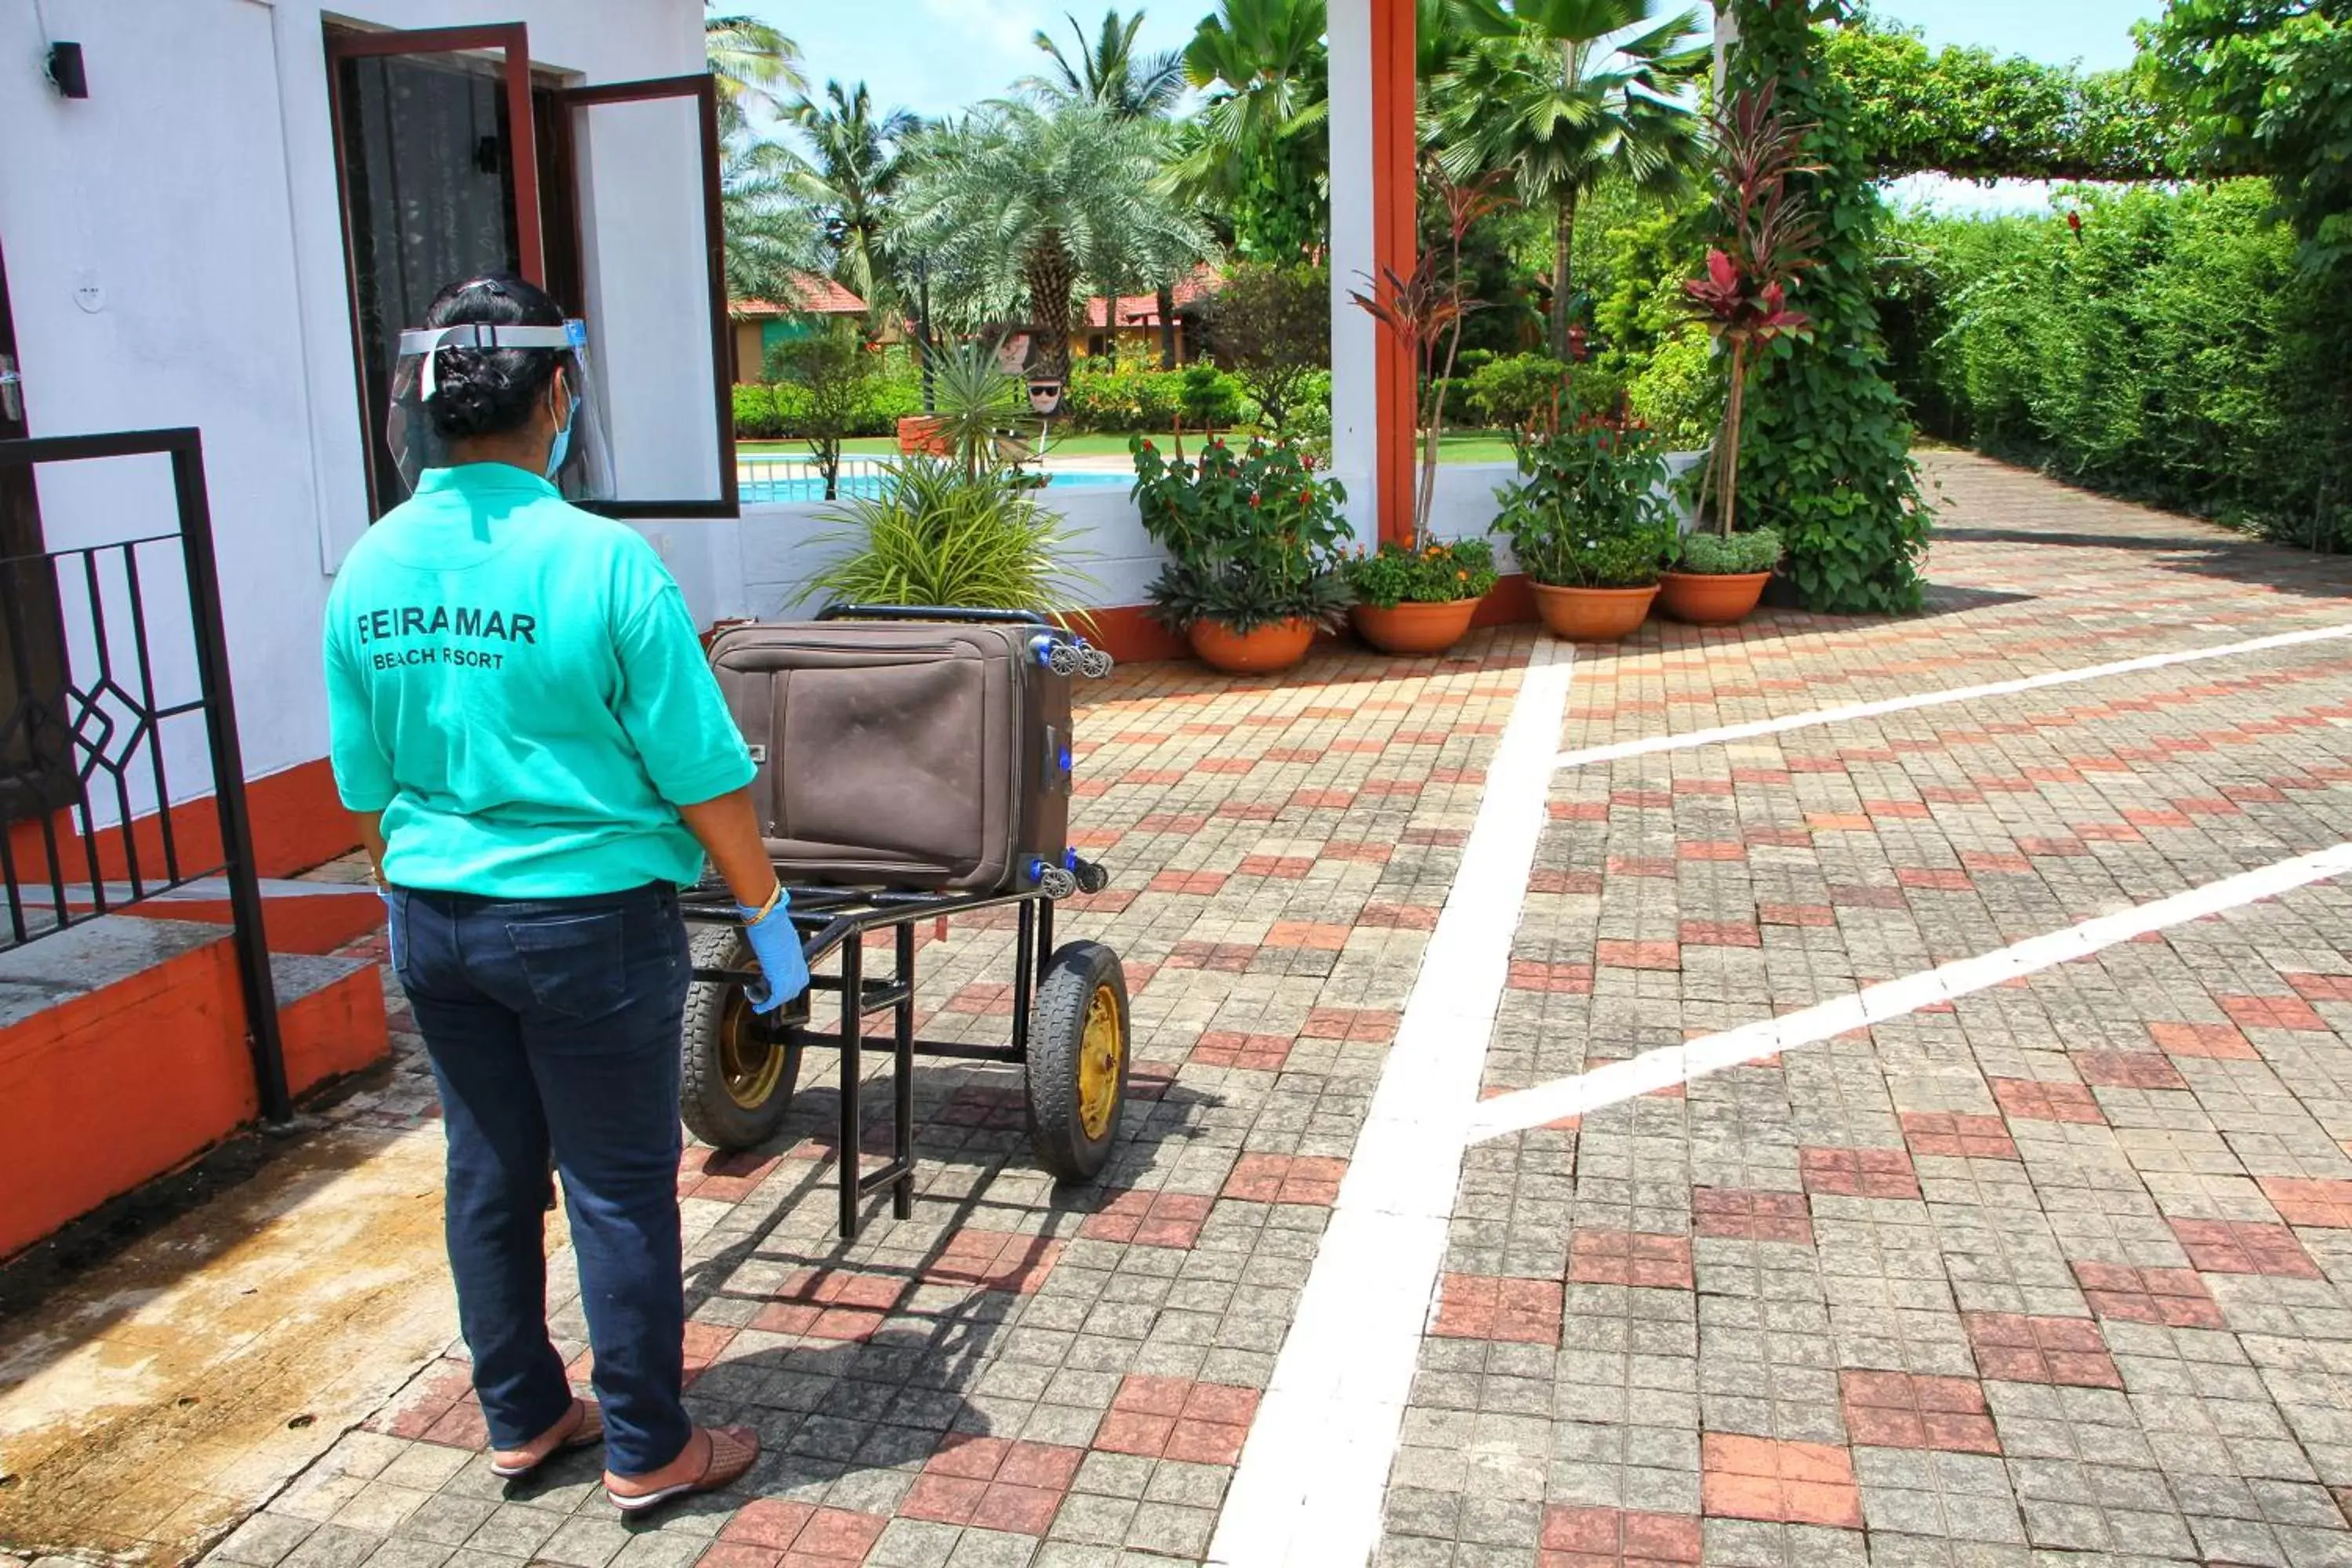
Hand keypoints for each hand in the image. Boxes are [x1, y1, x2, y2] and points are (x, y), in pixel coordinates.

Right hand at [736, 889, 809, 1014]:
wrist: (768, 916)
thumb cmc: (768, 919)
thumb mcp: (775, 935)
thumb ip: (775, 945)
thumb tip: (767, 945)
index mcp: (796, 951)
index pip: (799, 974)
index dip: (790, 983)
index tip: (778, 987)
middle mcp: (797, 961)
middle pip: (796, 986)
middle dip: (783, 994)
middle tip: (769, 998)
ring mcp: (792, 969)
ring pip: (788, 993)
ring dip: (775, 1000)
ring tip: (763, 1002)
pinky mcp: (782, 975)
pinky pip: (777, 997)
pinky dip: (768, 1004)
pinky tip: (759, 1006)